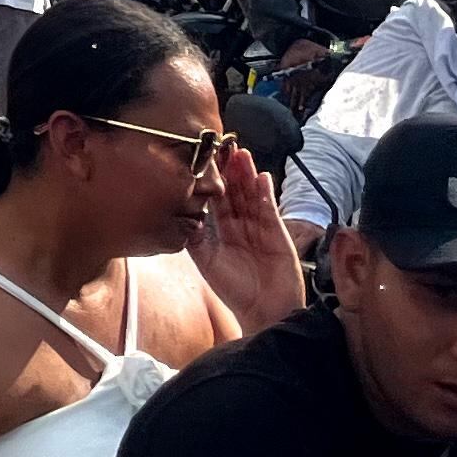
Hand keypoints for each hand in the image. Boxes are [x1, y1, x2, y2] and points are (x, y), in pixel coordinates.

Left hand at [193, 142, 305, 327]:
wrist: (264, 311)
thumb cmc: (235, 290)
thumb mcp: (206, 261)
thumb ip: (194, 237)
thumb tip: (179, 215)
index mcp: (222, 229)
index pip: (216, 198)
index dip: (211, 179)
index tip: (204, 158)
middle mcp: (241, 224)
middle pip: (234, 191)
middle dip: (230, 169)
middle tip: (225, 145)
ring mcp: (260, 227)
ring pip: (252, 195)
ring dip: (247, 174)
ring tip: (242, 154)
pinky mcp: (277, 233)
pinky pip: (270, 209)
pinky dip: (265, 193)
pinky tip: (261, 177)